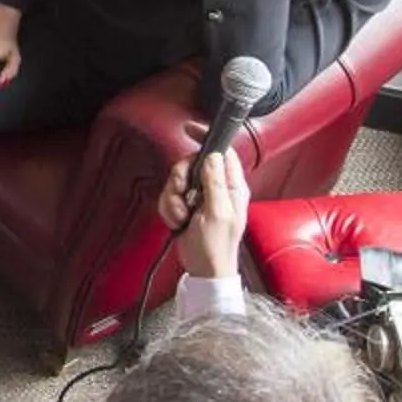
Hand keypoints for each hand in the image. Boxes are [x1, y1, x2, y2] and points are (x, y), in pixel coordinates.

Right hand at [155, 143, 249, 281]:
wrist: (204, 271)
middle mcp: (217, 189)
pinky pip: (169, 196)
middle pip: (192, 164)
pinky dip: (169, 209)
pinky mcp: (186, 206)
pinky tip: (178, 221)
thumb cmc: (216, 247)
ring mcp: (201, 198)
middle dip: (181, 179)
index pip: (222, 152)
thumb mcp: (217, 214)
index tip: (191, 130)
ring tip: (182, 216)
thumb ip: (215, 183)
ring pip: (177, 180)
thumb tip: (212, 156)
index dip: (207, 139)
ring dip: (173, 199)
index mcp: (233, 188)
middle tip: (183, 194)